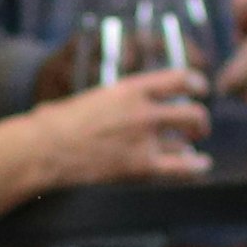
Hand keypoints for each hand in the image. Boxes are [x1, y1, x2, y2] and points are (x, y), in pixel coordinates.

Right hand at [24, 64, 213, 191]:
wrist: (45, 148)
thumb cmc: (57, 123)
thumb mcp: (92, 97)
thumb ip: (117, 100)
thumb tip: (125, 106)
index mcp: (131, 89)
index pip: (179, 79)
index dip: (196, 83)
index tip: (199, 88)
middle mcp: (144, 111)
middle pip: (192, 113)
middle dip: (199, 121)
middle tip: (198, 127)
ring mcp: (146, 140)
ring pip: (188, 139)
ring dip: (192, 144)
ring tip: (192, 148)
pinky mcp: (142, 167)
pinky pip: (181, 167)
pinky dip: (195, 167)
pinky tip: (201, 165)